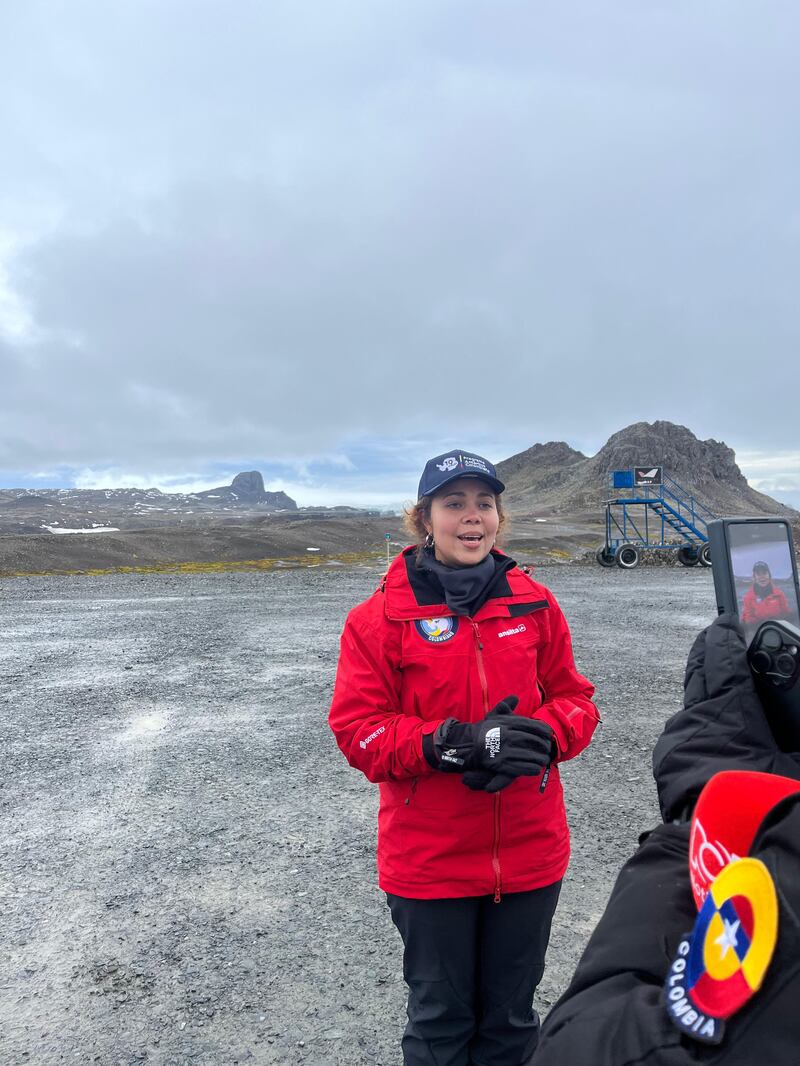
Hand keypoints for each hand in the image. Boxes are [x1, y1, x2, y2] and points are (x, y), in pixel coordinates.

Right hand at [432, 696, 553, 792]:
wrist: (467, 746)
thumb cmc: (484, 731)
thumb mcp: (493, 716)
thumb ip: (505, 706)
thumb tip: (516, 697)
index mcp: (505, 723)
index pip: (530, 725)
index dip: (543, 730)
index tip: (548, 734)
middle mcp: (505, 735)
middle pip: (531, 740)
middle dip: (543, 745)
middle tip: (548, 749)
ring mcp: (502, 750)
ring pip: (528, 755)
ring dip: (539, 758)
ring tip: (544, 760)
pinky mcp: (499, 764)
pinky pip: (520, 767)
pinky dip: (530, 768)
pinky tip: (535, 769)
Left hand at [652, 614, 799, 821]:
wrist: (721, 851)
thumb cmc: (765, 802)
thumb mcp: (794, 760)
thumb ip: (788, 723)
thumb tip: (787, 718)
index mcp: (728, 709)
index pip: (723, 657)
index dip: (728, 635)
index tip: (730, 620)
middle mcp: (695, 718)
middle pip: (699, 673)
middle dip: (711, 654)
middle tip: (719, 640)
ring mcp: (677, 742)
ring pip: (691, 707)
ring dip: (708, 696)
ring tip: (727, 693)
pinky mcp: (668, 766)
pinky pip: (685, 735)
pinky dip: (701, 727)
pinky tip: (718, 736)